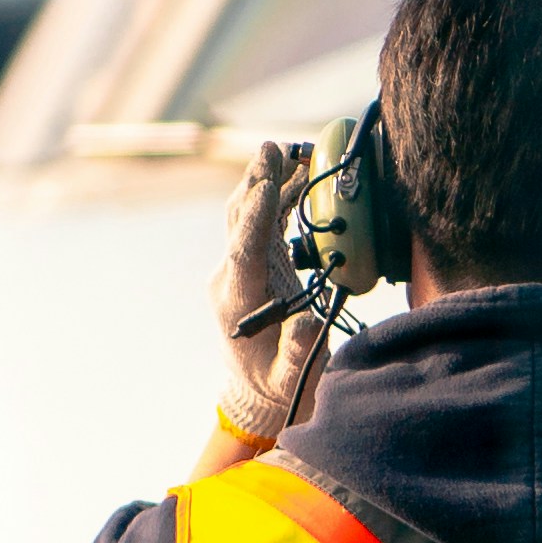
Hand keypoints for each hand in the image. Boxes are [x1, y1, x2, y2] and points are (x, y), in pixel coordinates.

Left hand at [214, 138, 327, 435]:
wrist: (259, 394)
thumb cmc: (279, 387)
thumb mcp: (291, 376)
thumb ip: (298, 348)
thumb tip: (309, 318)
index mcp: (238, 301)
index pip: (243, 250)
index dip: (256, 216)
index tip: (265, 185)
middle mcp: (232, 278)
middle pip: (240, 221)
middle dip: (256, 182)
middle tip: (270, 148)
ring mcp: (241, 269)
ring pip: (248, 216)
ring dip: (265, 181)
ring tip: (284, 149)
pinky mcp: (256, 265)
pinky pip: (264, 224)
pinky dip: (278, 198)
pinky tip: (295, 174)